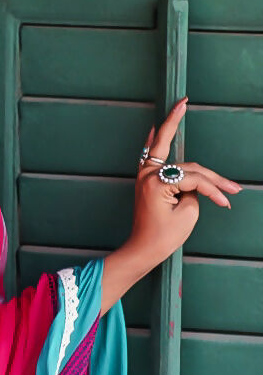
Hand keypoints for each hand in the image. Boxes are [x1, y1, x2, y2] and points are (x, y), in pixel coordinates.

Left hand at [127, 96, 241, 270]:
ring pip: (178, 162)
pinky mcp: (146, 179)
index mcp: (155, 181)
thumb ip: (195, 191)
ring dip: (197, 166)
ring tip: (209, 153)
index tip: (226, 202)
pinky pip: (152, 153)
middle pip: (188, 168)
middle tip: (233, 187)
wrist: (143, 250)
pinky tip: (158, 124)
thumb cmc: (163, 236)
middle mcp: (147, 173)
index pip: (194, 179)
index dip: (213, 191)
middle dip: (211, 178)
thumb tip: (195, 182)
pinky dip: (156, 139)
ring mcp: (145, 174)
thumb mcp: (188, 214)